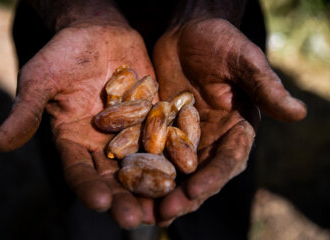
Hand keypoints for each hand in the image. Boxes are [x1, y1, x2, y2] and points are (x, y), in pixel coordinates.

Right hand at [0, 22, 155, 227]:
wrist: (98, 32)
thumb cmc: (64, 54)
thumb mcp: (42, 79)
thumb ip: (27, 111)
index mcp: (75, 142)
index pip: (79, 172)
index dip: (88, 188)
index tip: (101, 202)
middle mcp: (103, 144)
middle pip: (114, 177)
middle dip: (124, 197)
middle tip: (136, 218)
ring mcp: (132, 131)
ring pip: (142, 163)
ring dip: (153, 184)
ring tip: (165, 202)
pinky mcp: (154, 116)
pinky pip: (165, 135)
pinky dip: (174, 151)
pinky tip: (185, 166)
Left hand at [153, 18, 306, 225]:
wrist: (187, 33)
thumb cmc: (220, 42)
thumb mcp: (243, 60)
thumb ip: (265, 87)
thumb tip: (300, 112)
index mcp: (236, 128)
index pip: (229, 158)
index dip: (214, 175)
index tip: (196, 189)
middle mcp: (212, 139)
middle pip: (201, 173)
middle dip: (185, 194)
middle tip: (165, 212)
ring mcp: (185, 137)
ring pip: (176, 171)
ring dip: (162, 191)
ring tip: (145, 211)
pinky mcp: (162, 129)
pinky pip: (153, 153)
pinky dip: (144, 170)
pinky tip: (129, 183)